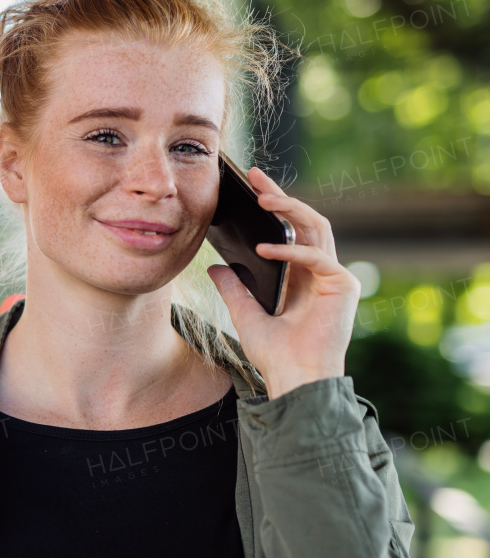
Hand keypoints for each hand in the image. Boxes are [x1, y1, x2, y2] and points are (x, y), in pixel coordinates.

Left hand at [205, 166, 361, 398]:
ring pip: (316, 228)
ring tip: (263, 199)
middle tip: (255, 177)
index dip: (274, 204)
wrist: (294, 380)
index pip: (290, 229)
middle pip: (305, 220)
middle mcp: (321, 271)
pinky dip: (291, 251)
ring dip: (290, 210)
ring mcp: (335, 277)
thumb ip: (233, 288)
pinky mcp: (343, 287)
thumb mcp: (245, 313)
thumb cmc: (275, 354)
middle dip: (280, 195)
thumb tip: (215, 265)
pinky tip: (264, 249)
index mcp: (302, 275)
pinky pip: (317, 258)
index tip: (251, 185)